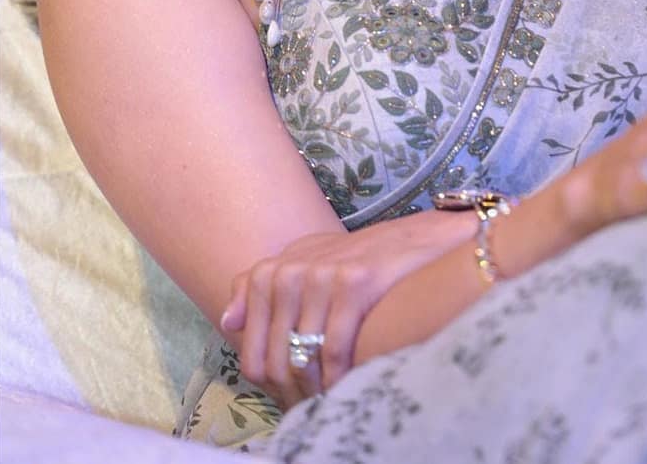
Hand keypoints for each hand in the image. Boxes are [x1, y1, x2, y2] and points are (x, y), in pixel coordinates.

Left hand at [219, 209, 475, 408]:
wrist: (417, 240)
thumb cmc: (359, 259)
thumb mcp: (307, 261)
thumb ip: (263, 287)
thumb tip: (229, 321)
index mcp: (274, 271)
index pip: (253, 351)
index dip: (271, 386)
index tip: (290, 399)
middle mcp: (292, 270)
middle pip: (277, 360)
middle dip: (294, 394)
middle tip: (312, 408)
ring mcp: (322, 275)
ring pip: (304, 357)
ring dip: (317, 390)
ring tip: (329, 401)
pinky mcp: (354, 282)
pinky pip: (334, 347)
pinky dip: (339, 375)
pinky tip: (348, 384)